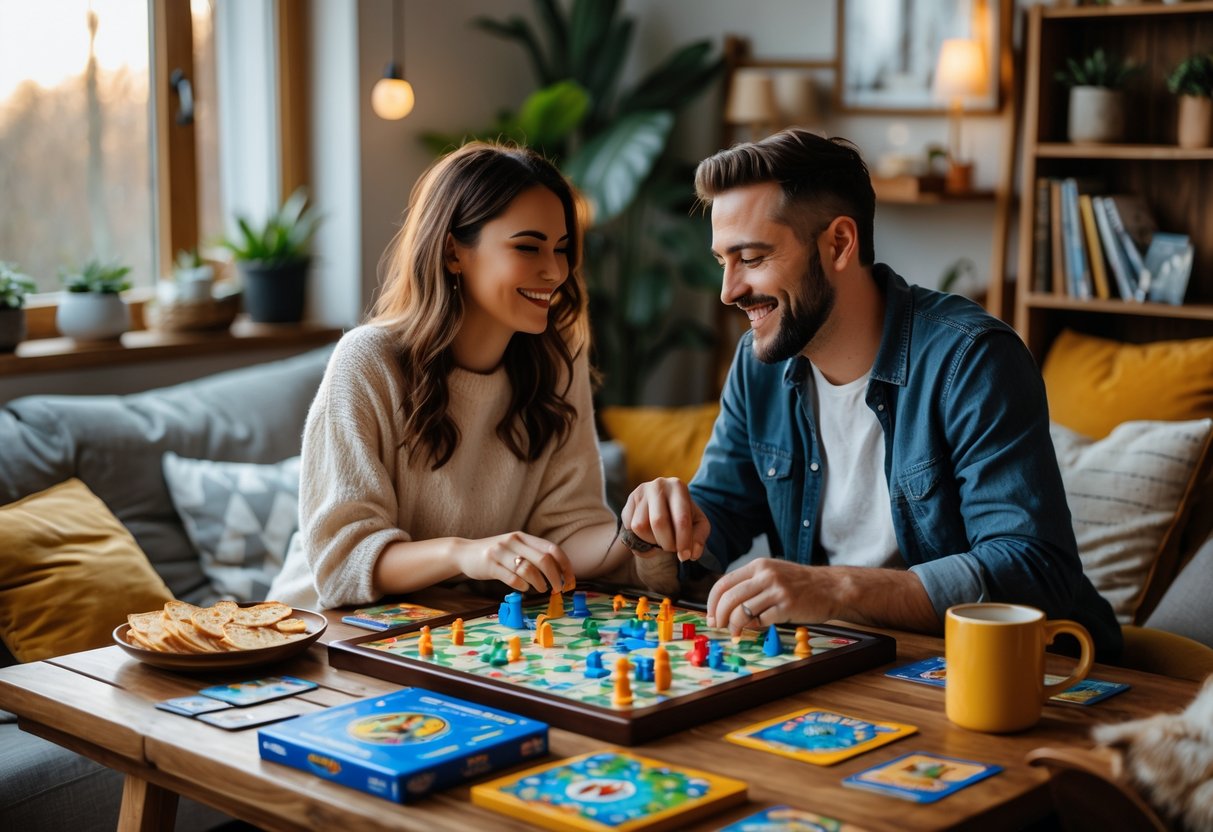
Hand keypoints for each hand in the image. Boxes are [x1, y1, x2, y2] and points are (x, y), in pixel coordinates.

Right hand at [451, 532, 573, 593]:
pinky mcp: (490, 564)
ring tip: (541, 590)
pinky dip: (522, 586)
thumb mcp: (514, 548)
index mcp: (523, 537)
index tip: (570, 581)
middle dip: (556, 578)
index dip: (565, 566)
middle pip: (544, 560)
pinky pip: (512, 578)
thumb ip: (532, 554)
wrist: (464, 553)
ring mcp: (501, 552)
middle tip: (558, 590)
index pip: (552, 549)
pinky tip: (524, 588)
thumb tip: (559, 572)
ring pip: (529, 569)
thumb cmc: (496, 554)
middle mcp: (514, 541)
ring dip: (540, 583)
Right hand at [621, 477, 709, 561]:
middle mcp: (658, 485)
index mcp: (678, 487)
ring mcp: (640, 493)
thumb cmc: (683, 515)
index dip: (683, 541)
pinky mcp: (628, 503)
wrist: (666, 504)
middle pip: (658, 522)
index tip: (685, 556)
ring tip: (660, 540)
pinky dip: (639, 538)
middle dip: (667, 543)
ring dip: (651, 541)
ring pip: (640, 527)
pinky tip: (650, 535)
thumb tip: (692, 554)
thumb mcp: (698, 524)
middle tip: (672, 549)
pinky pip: (629, 528)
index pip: (681, 518)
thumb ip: (699, 538)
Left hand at [706, 558, 834, 634]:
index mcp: (759, 565)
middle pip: (728, 598)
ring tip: (735, 632)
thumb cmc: (800, 584)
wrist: (832, 587)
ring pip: (741, 611)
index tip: (711, 615)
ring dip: (734, 626)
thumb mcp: (773, 574)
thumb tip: (724, 605)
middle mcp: (766, 575)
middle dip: (718, 616)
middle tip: (718, 627)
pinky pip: (761, 620)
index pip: (724, 583)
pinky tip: (757, 628)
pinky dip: (754, 627)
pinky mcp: (787, 606)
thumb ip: (751, 584)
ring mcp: (777, 590)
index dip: (712, 602)